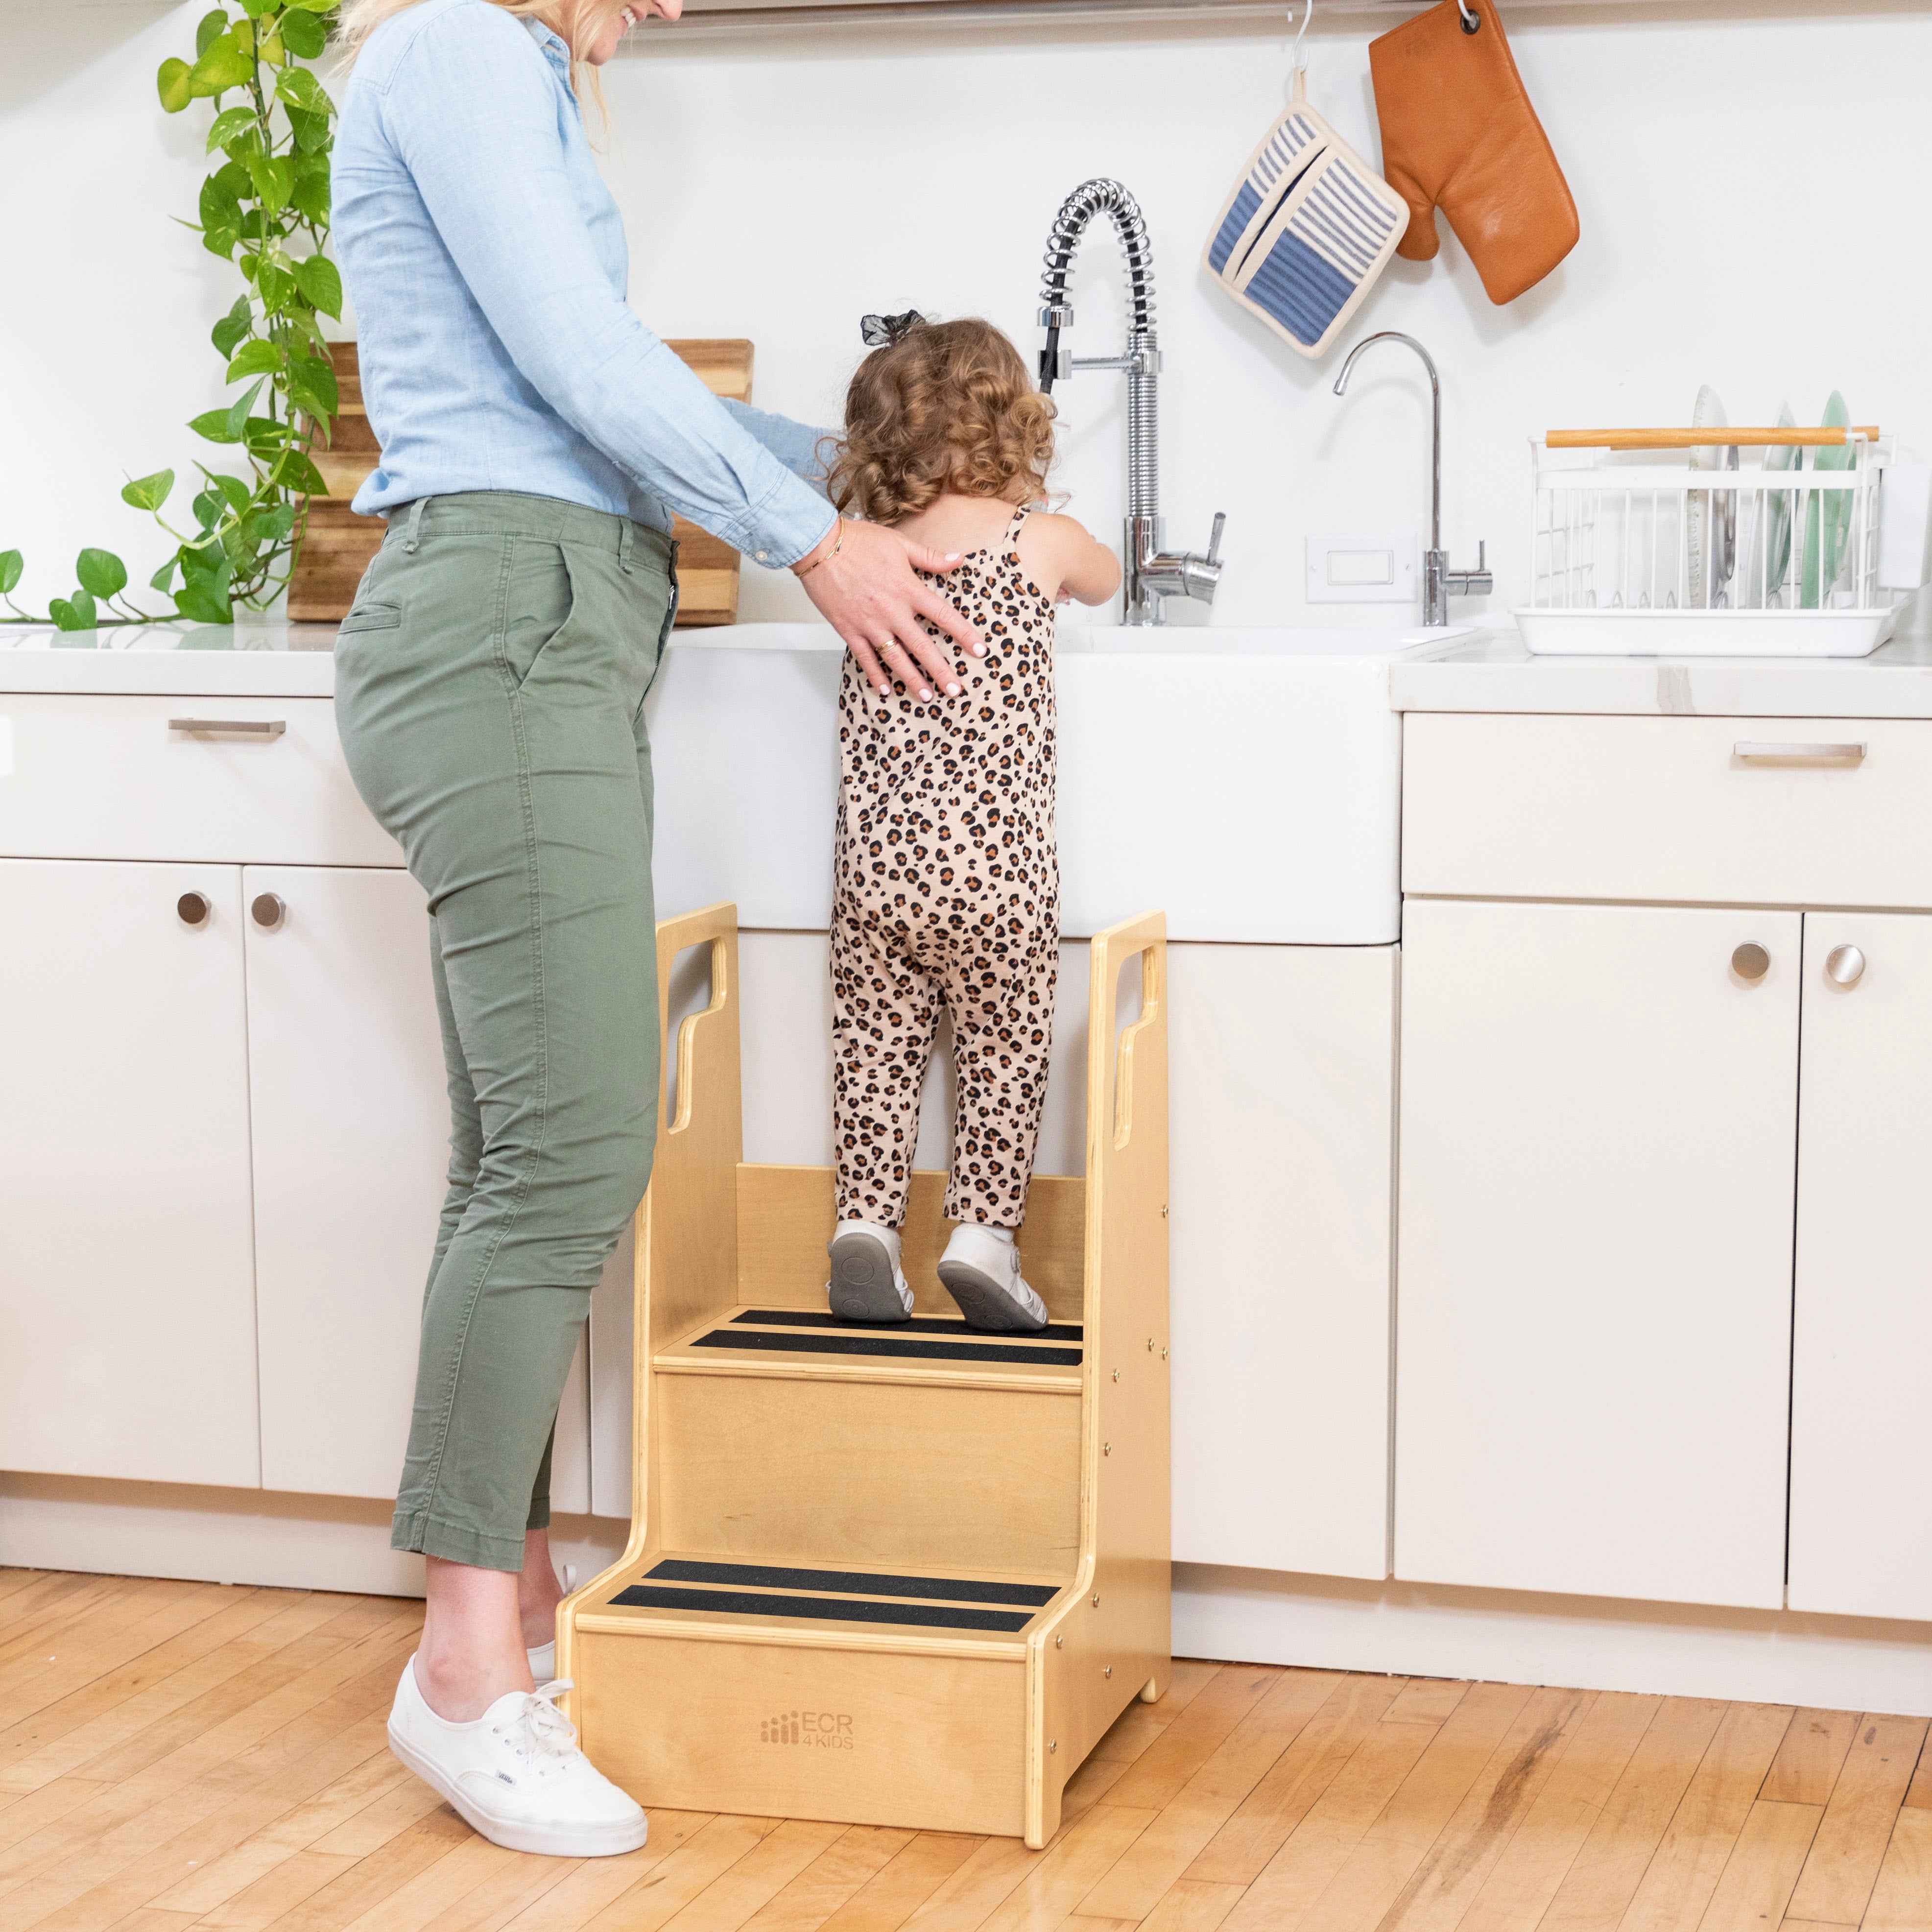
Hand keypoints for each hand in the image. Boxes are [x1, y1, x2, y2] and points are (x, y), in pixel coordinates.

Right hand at [794, 517, 984, 698]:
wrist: (819, 546)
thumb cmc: (858, 541)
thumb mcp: (900, 545)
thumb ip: (931, 557)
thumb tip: (959, 559)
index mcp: (907, 588)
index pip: (943, 616)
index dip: (964, 634)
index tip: (980, 651)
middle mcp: (891, 610)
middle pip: (922, 646)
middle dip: (941, 671)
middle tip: (955, 690)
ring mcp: (869, 623)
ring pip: (895, 658)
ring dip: (912, 680)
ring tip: (927, 697)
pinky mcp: (848, 630)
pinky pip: (864, 658)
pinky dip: (875, 675)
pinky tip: (886, 689)